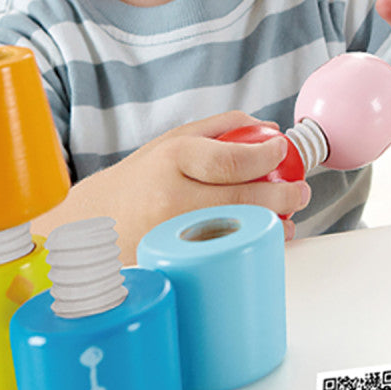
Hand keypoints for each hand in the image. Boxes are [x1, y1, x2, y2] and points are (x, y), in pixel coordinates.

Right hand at [0, 110, 310, 275]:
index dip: (268, 156)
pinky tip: (259, 234)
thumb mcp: (167, 143)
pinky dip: (250, 242)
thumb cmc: (135, 181)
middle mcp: (172, 199)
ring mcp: (175, 235)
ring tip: (284, 213)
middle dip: (284, 194)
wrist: (91, 225)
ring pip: (241, 229)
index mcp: (171, 160)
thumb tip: (267, 128)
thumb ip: (216, 128)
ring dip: (273, 222)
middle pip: (245, 198)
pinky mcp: (177, 261)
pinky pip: (226, 251)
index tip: (283, 152)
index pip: (233, 159)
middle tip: (299, 190)